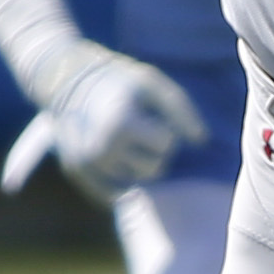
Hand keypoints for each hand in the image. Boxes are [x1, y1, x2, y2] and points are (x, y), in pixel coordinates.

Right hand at [2, 44, 204, 202]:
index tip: (151, 117)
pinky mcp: (77, 172)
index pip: (167, 145)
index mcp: (120, 124)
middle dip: (154, 152)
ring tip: (123, 137)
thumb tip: (202, 141)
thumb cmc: (121, 82)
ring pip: (135, 182)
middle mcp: (100, 148)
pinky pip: (113, 194)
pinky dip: (121, 182)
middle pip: (154, 170)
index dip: (165, 130)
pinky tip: (117, 159)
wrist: (71, 79)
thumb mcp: (153, 84)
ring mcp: (87, 163)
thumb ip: (181, 110)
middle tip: (139, 129)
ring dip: (136, 163)